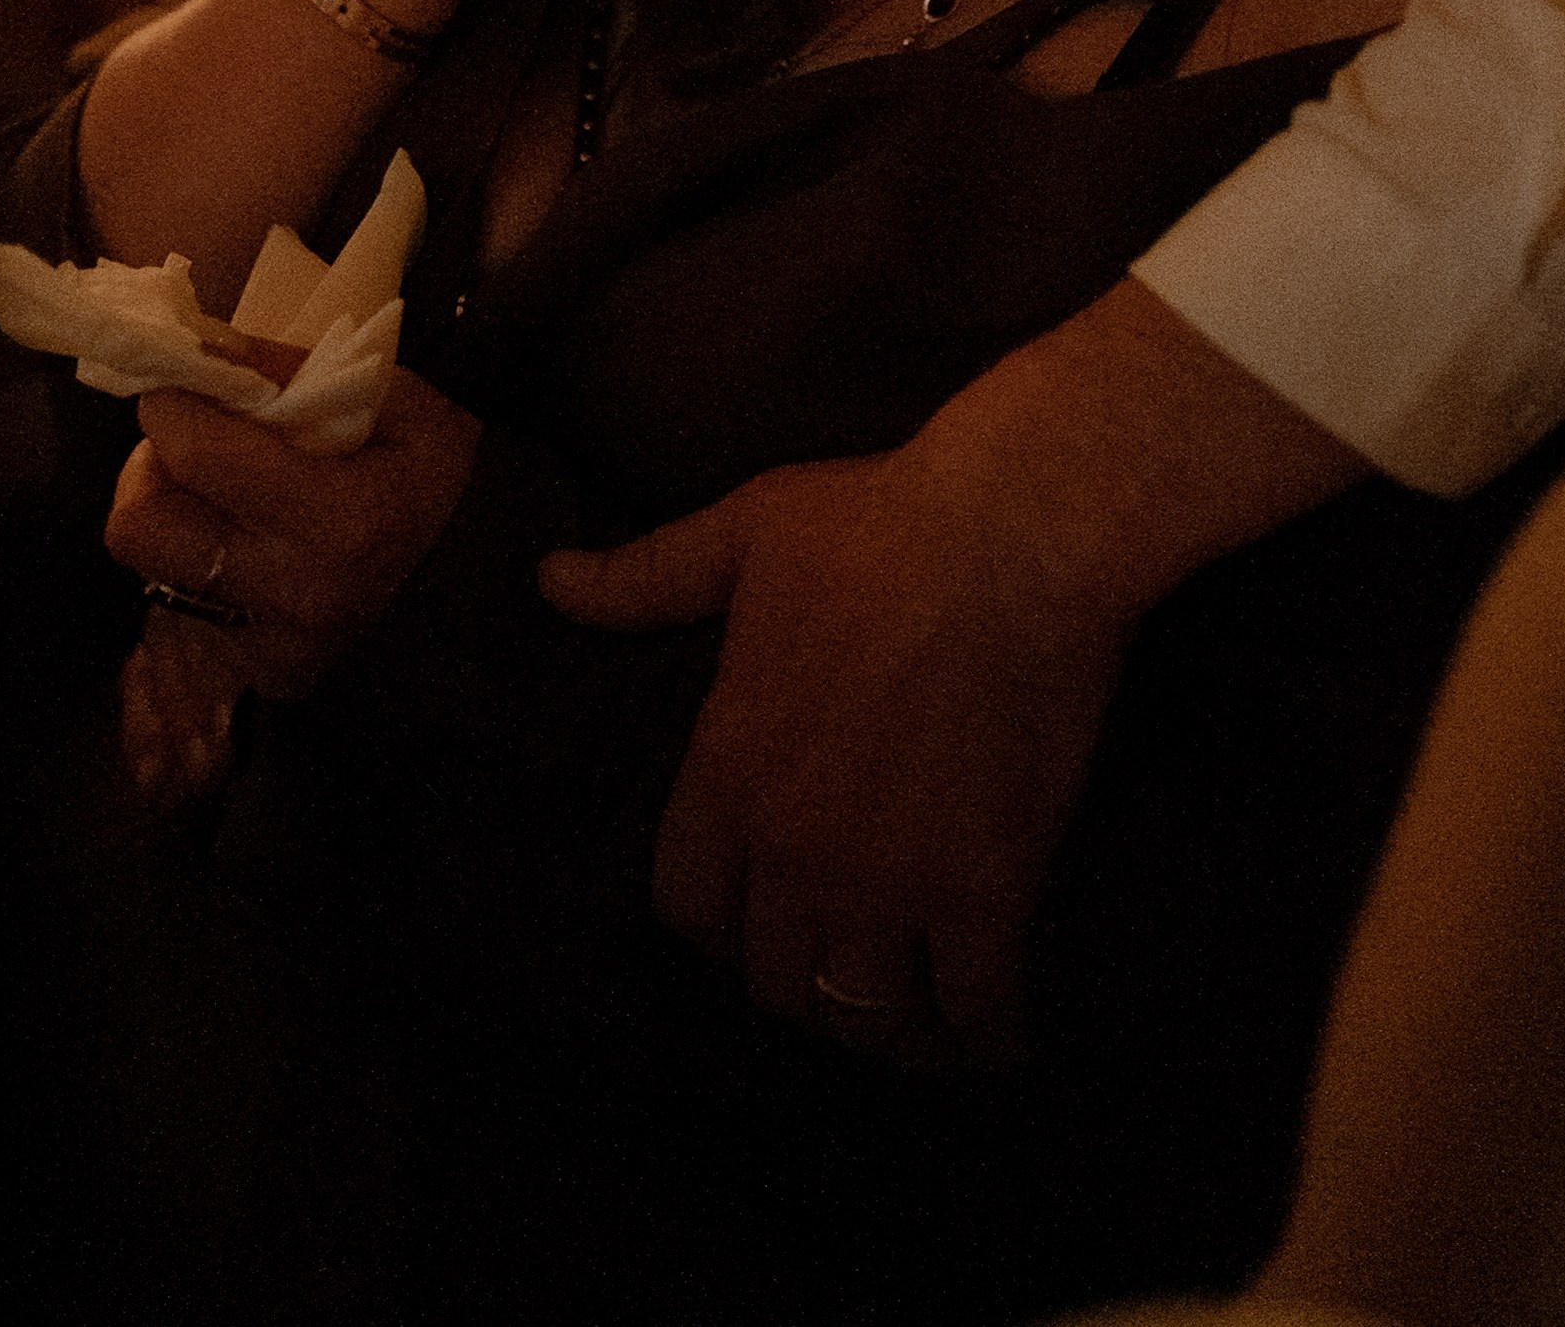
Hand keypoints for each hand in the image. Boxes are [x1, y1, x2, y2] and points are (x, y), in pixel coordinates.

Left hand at [106, 362, 478, 799]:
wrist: (485, 581)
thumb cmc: (439, 476)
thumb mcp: (398, 398)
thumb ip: (293, 367)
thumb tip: (202, 345)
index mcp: (337, 522)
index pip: (193, 452)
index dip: (172, 402)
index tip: (184, 381)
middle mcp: (290, 596)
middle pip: (138, 525)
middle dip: (152, 469)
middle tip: (194, 442)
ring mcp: (265, 649)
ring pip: (147, 568)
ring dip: (169, 516)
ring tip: (220, 493)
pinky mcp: (251, 675)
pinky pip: (175, 609)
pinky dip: (193, 565)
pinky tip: (244, 545)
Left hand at [538, 437, 1130, 1067]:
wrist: (1014, 531)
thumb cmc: (878, 522)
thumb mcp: (743, 533)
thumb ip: (647, 577)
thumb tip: (550, 579)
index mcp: (727, 770)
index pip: (685, 907)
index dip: (716, 924)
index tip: (748, 922)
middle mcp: (794, 847)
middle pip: (772, 978)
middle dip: (799, 984)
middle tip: (838, 974)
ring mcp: (889, 878)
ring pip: (863, 1012)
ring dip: (884, 1030)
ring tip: (913, 1027)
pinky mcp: (985, 888)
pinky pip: (974, 1007)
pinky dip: (983, 1038)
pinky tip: (994, 1042)